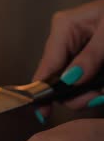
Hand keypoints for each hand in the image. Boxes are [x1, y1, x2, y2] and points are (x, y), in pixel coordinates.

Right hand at [33, 0, 103, 117]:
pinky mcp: (90, 56)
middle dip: (78, 93)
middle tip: (98, 97)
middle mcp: (67, 38)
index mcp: (65, 27)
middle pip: (60, 78)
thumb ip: (91, 56)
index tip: (43, 112)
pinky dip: (98, 86)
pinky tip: (103, 85)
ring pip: (75, 82)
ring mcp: (78, 48)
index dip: (43, 90)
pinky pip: (87, 78)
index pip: (48, 64)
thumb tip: (70, 80)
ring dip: (92, 91)